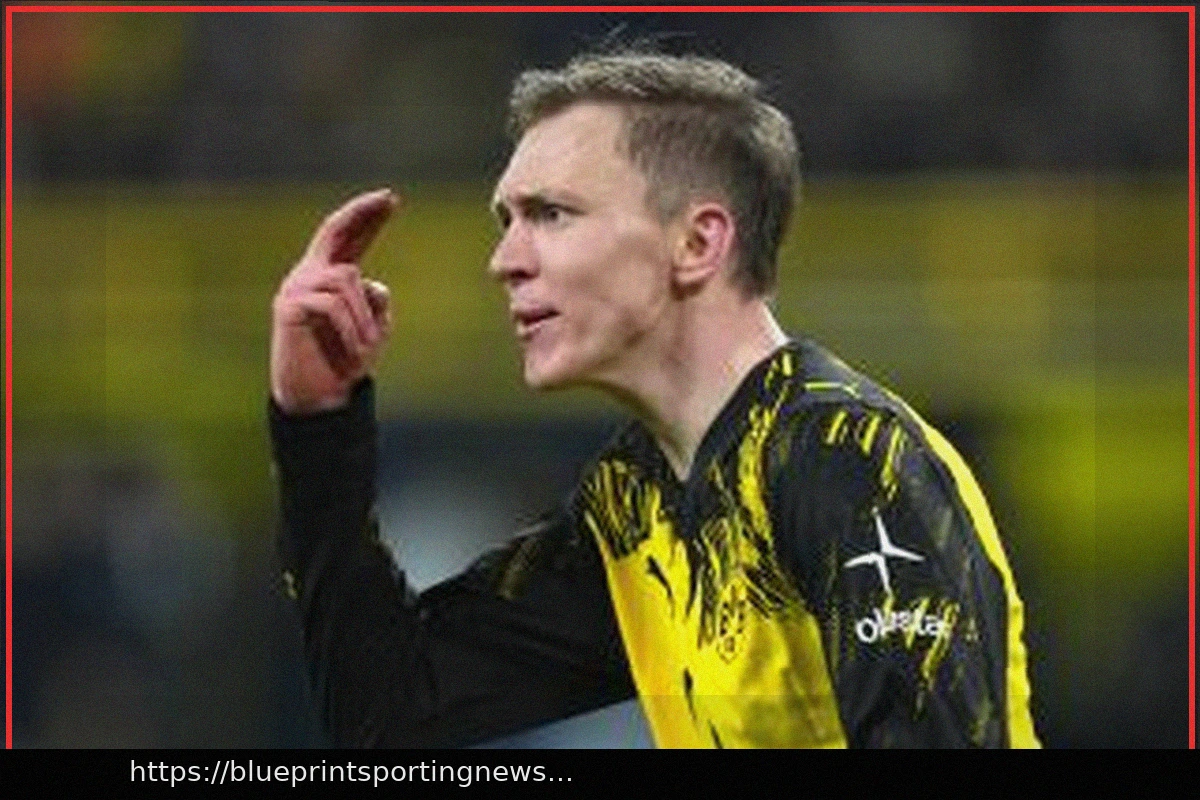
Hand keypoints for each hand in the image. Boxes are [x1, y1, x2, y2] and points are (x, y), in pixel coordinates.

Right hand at [270, 188, 397, 413]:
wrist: (318, 396)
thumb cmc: (346, 361)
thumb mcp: (373, 328)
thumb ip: (377, 303)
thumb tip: (375, 285)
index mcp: (331, 276)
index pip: (349, 237)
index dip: (368, 217)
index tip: (391, 199)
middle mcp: (310, 273)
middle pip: (334, 230)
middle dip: (362, 212)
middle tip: (389, 198)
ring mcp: (297, 287)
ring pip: (347, 278)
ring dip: (365, 317)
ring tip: (369, 348)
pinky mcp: (288, 305)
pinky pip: (333, 304)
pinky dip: (353, 328)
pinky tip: (357, 351)